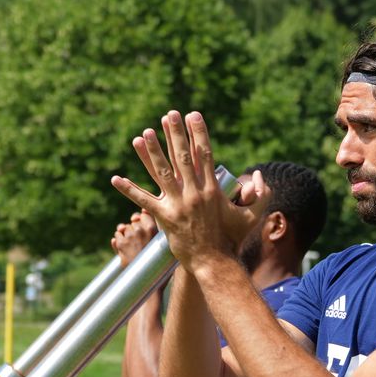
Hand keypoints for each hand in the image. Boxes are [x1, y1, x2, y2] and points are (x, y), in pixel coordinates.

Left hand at [110, 110, 268, 272]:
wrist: (214, 261)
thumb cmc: (232, 239)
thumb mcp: (251, 216)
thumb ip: (260, 195)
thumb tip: (259, 176)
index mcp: (212, 189)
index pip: (204, 154)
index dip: (199, 133)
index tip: (193, 115)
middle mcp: (194, 193)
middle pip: (182, 157)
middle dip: (176, 134)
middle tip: (169, 115)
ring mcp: (179, 204)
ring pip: (162, 173)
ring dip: (151, 152)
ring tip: (144, 134)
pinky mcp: (165, 218)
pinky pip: (144, 200)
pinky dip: (129, 190)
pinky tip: (115, 179)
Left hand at [111, 211, 157, 266]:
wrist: (147, 277)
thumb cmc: (155, 260)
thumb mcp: (158, 241)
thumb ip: (151, 223)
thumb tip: (142, 209)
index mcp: (152, 229)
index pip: (143, 214)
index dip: (141, 219)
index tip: (141, 225)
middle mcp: (140, 230)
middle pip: (133, 221)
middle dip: (133, 228)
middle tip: (138, 241)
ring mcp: (129, 237)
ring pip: (123, 228)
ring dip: (125, 235)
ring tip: (132, 246)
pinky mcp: (120, 244)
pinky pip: (116, 236)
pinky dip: (119, 242)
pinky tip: (125, 250)